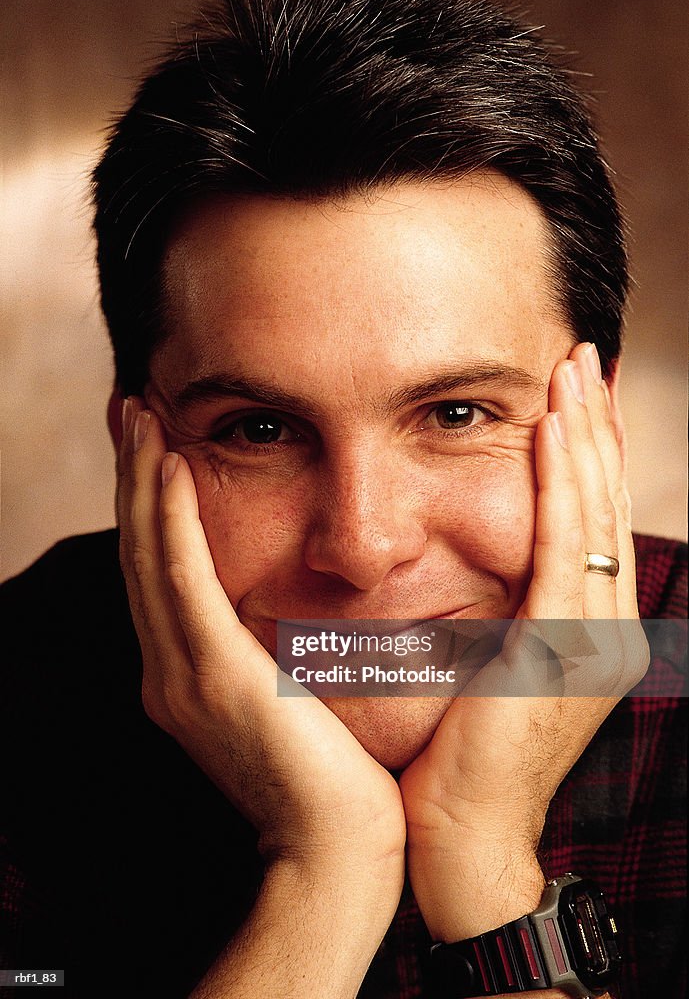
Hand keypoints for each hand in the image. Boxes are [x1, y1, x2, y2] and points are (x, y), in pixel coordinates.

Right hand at [116, 398, 404, 910]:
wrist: (337, 850)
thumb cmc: (332, 778)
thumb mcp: (289, 701)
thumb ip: (271, 653)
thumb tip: (289, 612)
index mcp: (186, 674)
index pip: (159, 571)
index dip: (147, 505)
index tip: (151, 446)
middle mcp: (168, 669)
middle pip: (140, 551)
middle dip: (131, 476)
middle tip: (128, 408)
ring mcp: (181, 673)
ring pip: (149, 553)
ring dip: (141, 479)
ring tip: (139, 415)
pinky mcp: (213, 675)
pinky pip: (183, 578)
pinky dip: (170, 519)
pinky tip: (171, 466)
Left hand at [399, 342, 649, 941]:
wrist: (461, 840)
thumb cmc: (460, 760)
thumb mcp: (491, 672)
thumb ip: (504, 616)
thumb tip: (479, 565)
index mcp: (590, 634)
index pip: (590, 525)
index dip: (588, 457)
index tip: (574, 398)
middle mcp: (606, 629)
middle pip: (603, 506)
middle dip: (596, 428)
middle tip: (584, 357)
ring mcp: (593, 639)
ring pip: (593, 514)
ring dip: (585, 437)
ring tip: (575, 370)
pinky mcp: (561, 648)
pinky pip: (564, 546)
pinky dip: (563, 484)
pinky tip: (556, 430)